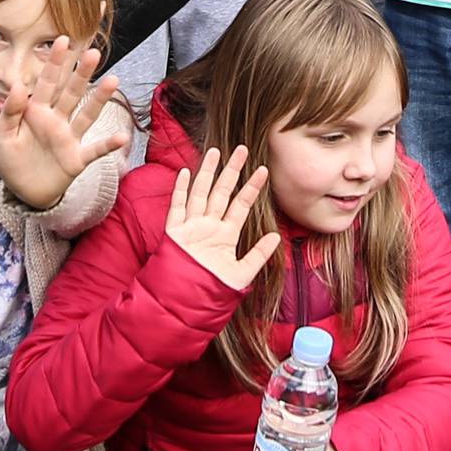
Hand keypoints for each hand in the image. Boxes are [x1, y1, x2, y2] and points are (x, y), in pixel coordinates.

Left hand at [0, 38, 124, 209]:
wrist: (21, 191)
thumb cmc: (9, 159)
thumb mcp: (1, 135)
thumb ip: (10, 111)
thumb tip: (18, 85)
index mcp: (35, 111)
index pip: (46, 82)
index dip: (55, 62)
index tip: (64, 39)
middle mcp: (55, 120)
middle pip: (71, 92)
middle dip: (81, 73)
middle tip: (93, 52)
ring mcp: (68, 138)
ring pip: (86, 114)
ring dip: (99, 99)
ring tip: (113, 80)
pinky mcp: (76, 159)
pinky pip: (94, 150)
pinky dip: (107, 145)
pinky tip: (122, 137)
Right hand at [164, 146, 280, 290]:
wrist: (187, 301)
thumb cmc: (213, 290)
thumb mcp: (242, 274)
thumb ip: (258, 255)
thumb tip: (277, 236)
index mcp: (226, 234)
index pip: (241, 205)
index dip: (252, 187)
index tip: (263, 171)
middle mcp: (209, 226)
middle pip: (222, 191)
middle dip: (232, 171)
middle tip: (242, 149)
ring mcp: (191, 226)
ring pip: (201, 192)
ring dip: (207, 172)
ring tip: (216, 152)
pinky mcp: (174, 231)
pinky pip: (177, 206)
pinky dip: (181, 189)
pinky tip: (187, 173)